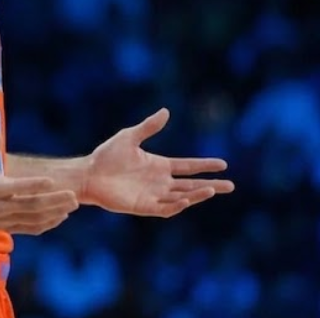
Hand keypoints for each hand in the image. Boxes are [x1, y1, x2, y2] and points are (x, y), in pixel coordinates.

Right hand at [0, 131, 78, 234]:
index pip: (15, 188)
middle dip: (53, 201)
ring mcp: (2, 220)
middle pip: (29, 206)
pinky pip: (30, 228)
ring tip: (72, 204)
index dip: (34, 185)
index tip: (52, 180)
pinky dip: (47, 224)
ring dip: (55, 213)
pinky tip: (61, 216)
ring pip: (33, 219)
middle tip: (73, 196)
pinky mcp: (6, 227)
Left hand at [83, 108, 234, 217]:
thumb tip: (166, 111)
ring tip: (213, 189)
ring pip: (182, 197)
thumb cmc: (106, 156)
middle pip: (191, 184)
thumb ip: (148, 126)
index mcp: (159, 166)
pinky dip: (177, 205)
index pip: (188, 166)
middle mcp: (160, 182)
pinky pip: (165, 208)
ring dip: (197, 194)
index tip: (223, 164)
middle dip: (211, 185)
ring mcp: (153, 195)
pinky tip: (186, 199)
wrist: (88, 174)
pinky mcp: (144, 207)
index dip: (205, 165)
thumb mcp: (129, 137)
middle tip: (231, 185)